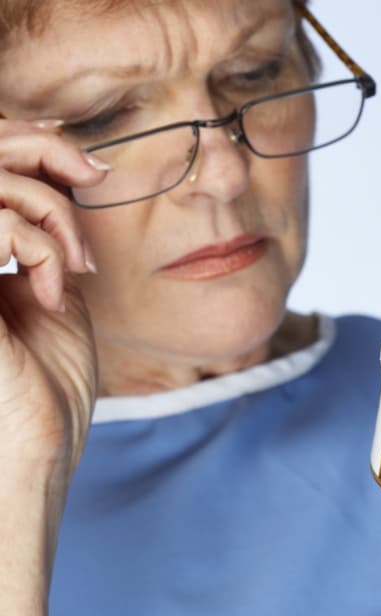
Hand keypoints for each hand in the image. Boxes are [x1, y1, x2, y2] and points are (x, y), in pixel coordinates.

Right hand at [0, 118, 108, 546]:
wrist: (36, 449)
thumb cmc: (47, 389)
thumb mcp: (52, 301)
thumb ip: (43, 244)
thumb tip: (54, 187)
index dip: (29, 141)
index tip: (84, 163)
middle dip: (43, 148)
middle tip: (90, 175)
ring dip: (50, 208)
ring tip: (76, 264)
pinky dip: (40, 246)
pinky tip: (51, 292)